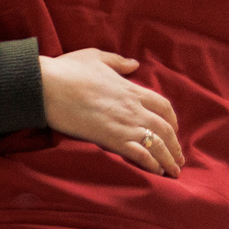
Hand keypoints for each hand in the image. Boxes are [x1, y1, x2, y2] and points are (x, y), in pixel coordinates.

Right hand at [39, 49, 182, 175]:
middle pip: (165, 128)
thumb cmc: (68, 70)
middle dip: (175, 145)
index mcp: (130, 88)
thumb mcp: (95, 57)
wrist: (49, 86)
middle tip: (179, 159)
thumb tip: (134, 64)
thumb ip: (118, 62)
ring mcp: (124, 124)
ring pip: (157, 144)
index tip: (174, 129)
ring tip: (173, 171)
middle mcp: (133, 107)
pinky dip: (151, 164)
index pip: (162, 105)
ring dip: (168, 159)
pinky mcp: (112, 139)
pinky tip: (156, 171)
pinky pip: (139, 154)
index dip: (172, 120)